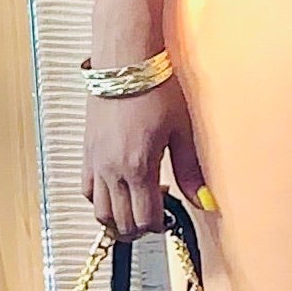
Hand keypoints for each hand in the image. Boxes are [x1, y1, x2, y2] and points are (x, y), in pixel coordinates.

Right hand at [83, 72, 215, 241]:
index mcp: (139, 167)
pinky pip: (87, 190)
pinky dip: (100, 200)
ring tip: (135, 209)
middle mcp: (112, 170)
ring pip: (100, 212)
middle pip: (122, 222)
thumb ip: (190, 171)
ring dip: (118, 219)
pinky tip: (118, 189)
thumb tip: (204, 201)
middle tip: (154, 218)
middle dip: (140, 228)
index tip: (169, 217)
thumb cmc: (155, 88)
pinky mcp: (87, 152)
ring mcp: (96, 162)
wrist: (126, 62)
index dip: (159, 226)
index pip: (146, 218)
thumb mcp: (182, 131)